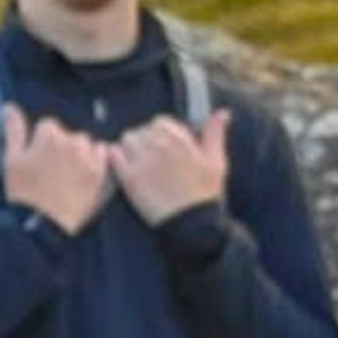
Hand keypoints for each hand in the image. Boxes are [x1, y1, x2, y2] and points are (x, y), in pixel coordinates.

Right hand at [0, 108, 114, 233]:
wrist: (43, 225)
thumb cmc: (23, 193)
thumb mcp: (11, 160)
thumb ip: (14, 130)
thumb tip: (9, 106)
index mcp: (49, 135)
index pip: (48, 126)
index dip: (41, 143)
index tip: (39, 160)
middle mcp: (72, 142)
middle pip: (69, 135)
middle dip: (63, 147)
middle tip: (53, 171)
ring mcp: (89, 158)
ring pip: (87, 144)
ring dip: (81, 153)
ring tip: (69, 176)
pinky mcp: (101, 173)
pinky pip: (104, 156)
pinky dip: (97, 162)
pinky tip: (85, 176)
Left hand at [106, 110, 229, 227]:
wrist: (191, 224)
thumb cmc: (205, 194)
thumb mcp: (216, 161)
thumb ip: (215, 133)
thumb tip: (223, 113)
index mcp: (179, 140)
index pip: (160, 122)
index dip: (161, 133)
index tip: (164, 146)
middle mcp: (159, 146)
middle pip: (142, 130)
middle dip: (146, 140)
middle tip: (152, 157)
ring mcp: (143, 161)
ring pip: (127, 140)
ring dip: (130, 148)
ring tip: (138, 162)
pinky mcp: (130, 178)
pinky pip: (114, 155)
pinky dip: (115, 157)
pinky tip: (123, 165)